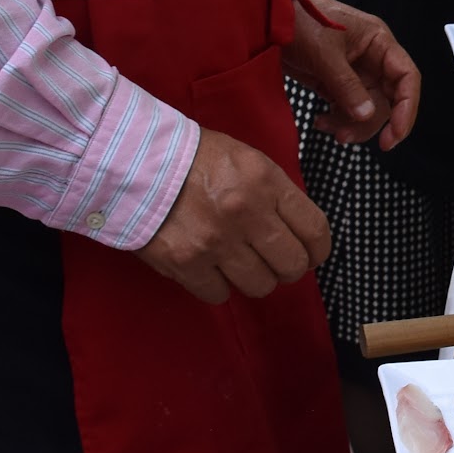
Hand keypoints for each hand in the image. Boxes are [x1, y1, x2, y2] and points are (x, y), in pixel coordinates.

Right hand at [138, 128, 330, 304]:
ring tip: (241, 264)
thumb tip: (298, 229)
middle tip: (276, 262)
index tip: (313, 255)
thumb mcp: (246, 160)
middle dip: (289, 268)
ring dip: (255, 279)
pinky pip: (220, 294)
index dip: (319, 250)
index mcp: (266, 182)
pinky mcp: (186, 264)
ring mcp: (217, 242)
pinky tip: (210, 268)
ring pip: (260, 286)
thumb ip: (274, 193)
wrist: (134, 161)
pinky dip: (218, 286)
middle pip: (293, 265)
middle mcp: (247, 214)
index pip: (315, 230)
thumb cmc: (194, 158)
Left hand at [283, 0, 420, 149]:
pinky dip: (336, 119)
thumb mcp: (324, 53)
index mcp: (379, 43)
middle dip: (371, 123)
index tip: (395, 134)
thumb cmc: (300, 20)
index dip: (407, 108)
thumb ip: (346, 85)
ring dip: (350, 124)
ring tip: (325, 127)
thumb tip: (367, 115)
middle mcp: (372, 59)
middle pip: (387, 99)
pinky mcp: (337, 83)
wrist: (270, 17)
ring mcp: (355, 73)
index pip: (406, 77)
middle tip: (347, 138)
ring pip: (366, 108)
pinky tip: (320, 121)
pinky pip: (347, 108)